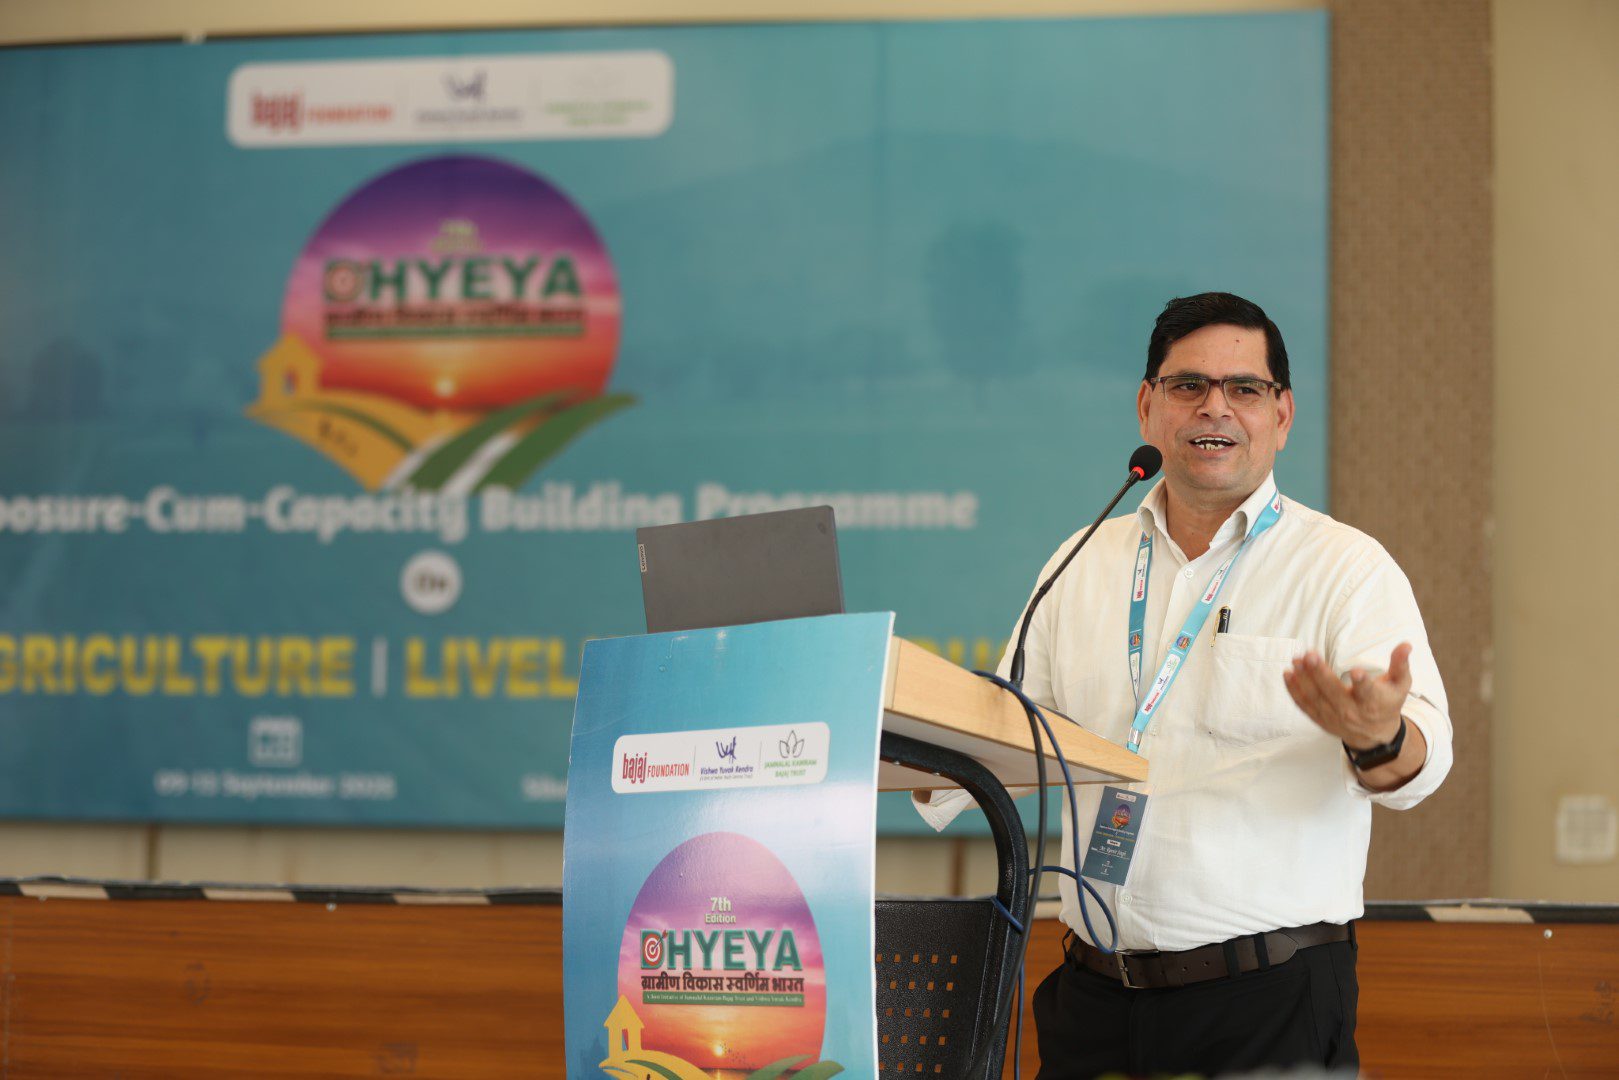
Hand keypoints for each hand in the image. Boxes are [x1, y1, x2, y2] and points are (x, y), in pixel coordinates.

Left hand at [1282, 644, 1411, 749]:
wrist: (1375, 735)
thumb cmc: (1387, 703)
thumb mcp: (1400, 685)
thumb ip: (1401, 664)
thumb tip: (1406, 644)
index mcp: (1373, 702)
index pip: (1367, 692)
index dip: (1363, 683)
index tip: (1356, 671)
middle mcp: (1352, 711)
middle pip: (1333, 692)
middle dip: (1320, 673)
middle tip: (1309, 654)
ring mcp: (1334, 717)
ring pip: (1315, 698)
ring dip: (1303, 679)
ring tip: (1296, 660)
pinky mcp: (1321, 719)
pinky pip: (1304, 705)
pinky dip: (1294, 691)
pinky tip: (1287, 674)